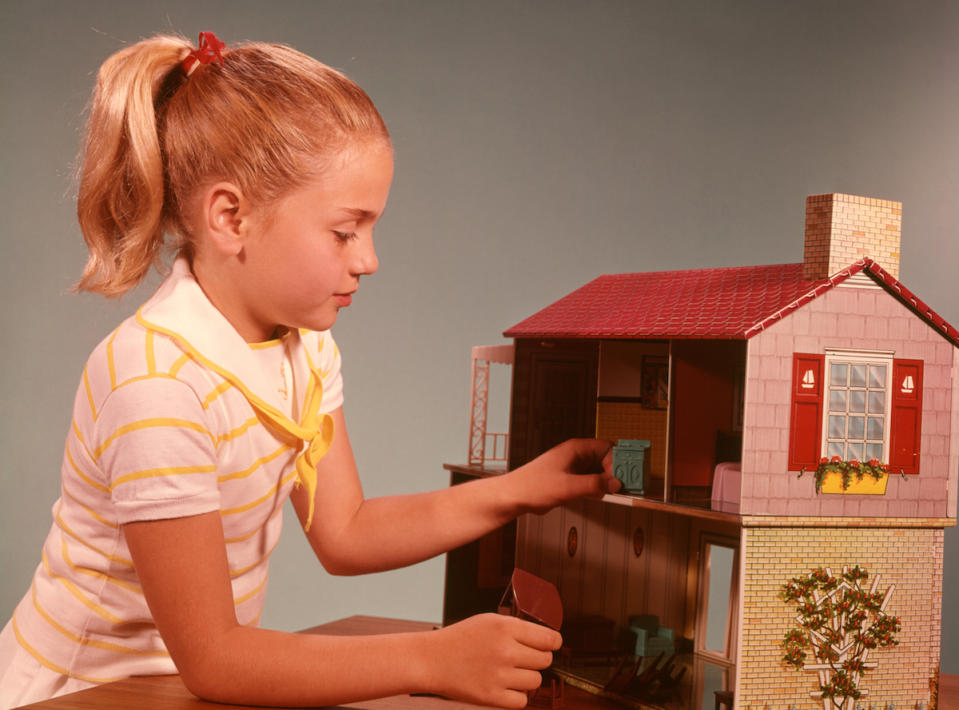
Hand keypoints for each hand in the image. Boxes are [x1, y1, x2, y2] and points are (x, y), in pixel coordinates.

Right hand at [427, 614, 560, 707]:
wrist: (432, 659)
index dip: (552, 642)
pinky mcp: (492, 697)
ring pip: (536, 681)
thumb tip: (547, 639)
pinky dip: (516, 695)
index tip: (550, 645)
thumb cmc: (461, 639)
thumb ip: (517, 628)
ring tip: (509, 672)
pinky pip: (522, 700)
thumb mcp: (489, 621)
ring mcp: (499, 675)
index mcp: (505, 628)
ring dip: (526, 678)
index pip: (550, 639)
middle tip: (522, 658)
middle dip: (537, 659)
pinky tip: (504, 685)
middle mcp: (505, 651)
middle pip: (545, 660)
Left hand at [507, 438, 620, 514]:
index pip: (607, 447)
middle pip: (606, 459)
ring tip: (613, 493)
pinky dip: (597, 488)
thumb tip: (615, 483)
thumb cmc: (533, 486)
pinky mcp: (570, 479)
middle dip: (615, 472)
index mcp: (576, 449)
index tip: (623, 477)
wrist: (514, 496)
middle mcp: (576, 455)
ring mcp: (573, 467)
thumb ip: (594, 485)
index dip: (617, 462)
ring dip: (607, 481)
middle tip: (623, 486)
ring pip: (599, 471)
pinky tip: (598, 496)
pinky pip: (590, 480)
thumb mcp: (568, 487)